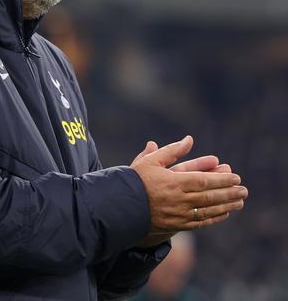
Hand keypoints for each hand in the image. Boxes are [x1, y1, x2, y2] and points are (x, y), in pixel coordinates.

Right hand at [131, 136, 246, 236]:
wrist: (121, 206)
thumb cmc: (135, 180)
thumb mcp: (151, 161)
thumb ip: (172, 150)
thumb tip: (189, 139)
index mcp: (174, 182)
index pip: (204, 180)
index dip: (222, 179)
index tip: (235, 177)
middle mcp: (179, 199)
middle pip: (210, 196)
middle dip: (229, 193)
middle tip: (244, 190)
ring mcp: (179, 214)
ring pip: (208, 210)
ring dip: (226, 206)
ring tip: (240, 202)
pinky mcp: (177, 225)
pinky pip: (200, 222)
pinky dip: (214, 218)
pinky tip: (224, 214)